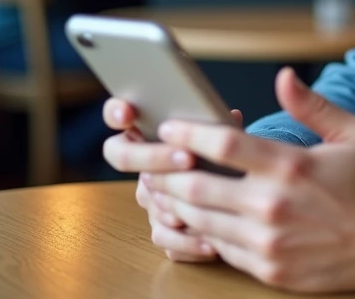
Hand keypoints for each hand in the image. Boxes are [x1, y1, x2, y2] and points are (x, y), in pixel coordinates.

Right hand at [102, 97, 243, 261]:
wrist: (238, 191)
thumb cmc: (226, 153)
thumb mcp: (226, 135)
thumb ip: (220, 126)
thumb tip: (231, 117)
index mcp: (151, 131)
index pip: (117, 114)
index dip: (116, 111)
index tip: (129, 112)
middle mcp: (142, 164)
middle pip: (123, 155)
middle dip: (154, 156)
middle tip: (188, 158)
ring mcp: (148, 196)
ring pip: (146, 198)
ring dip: (173, 201)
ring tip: (204, 203)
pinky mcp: (160, 227)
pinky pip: (163, 236)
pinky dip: (188, 241)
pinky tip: (211, 242)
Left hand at [143, 68, 354, 290]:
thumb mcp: (353, 133)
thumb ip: (312, 105)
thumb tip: (282, 77)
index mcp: (291, 166)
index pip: (223, 143)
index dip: (188, 132)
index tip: (171, 126)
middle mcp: (274, 205)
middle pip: (197, 185)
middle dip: (167, 171)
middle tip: (154, 160)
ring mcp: (269, 242)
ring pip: (201, 220)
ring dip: (178, 203)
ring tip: (169, 188)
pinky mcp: (270, 269)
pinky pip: (220, 250)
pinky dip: (202, 233)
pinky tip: (198, 219)